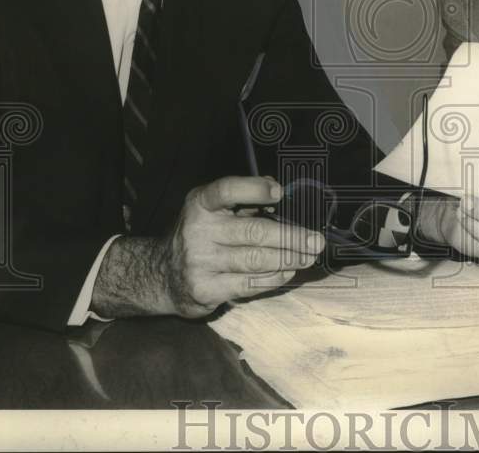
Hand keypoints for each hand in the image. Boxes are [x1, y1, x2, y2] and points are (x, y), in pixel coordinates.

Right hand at [93, 176, 324, 318]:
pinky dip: (273, 278)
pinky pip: (249, 284)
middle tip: (316, 241)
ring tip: (309, 257)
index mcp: (201, 203)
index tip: (280, 193)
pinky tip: (288, 272)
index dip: (254, 190)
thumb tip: (277, 188)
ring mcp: (200, 262)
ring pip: (255, 261)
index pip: (227, 190)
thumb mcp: (213, 210)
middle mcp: (198, 231)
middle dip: (291, 236)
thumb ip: (243, 200)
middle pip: (253, 232)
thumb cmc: (202, 235)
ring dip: (289, 259)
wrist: (162, 275)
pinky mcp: (206, 290)